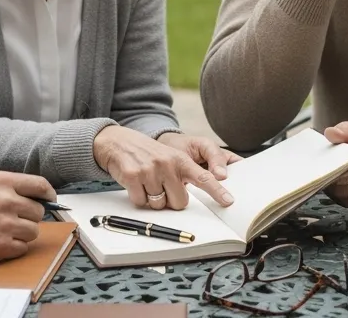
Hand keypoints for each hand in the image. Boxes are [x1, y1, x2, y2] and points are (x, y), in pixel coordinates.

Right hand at [0, 171, 52, 262]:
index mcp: (1, 182)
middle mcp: (6, 201)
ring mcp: (4, 224)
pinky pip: (22, 248)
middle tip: (14, 219)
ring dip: (23, 233)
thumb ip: (6, 186)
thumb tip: (31, 195)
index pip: (40, 185)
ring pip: (33, 232)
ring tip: (3, 231)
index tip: (49, 199)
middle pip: (38, 211)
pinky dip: (14, 248)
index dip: (48, 194)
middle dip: (29, 216)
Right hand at [93, 125, 235, 209]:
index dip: (217, 191)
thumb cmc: (148, 154)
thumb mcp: (170, 157)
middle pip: (179, 202)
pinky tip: (136, 184)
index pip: (203, 177)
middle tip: (162, 187)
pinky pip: (141, 203)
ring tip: (147, 182)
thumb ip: (184, 175)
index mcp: (180, 160)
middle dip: (171, 201)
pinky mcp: (132, 177)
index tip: (229, 201)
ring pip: (159, 205)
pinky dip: (138, 198)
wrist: (118, 142)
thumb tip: (191, 199)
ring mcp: (149, 170)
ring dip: (153, 200)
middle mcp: (167, 164)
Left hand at [322, 120, 347, 212]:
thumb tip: (330, 134)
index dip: (336, 165)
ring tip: (333, 172)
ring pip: (344, 193)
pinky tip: (343, 183)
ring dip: (334, 185)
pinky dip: (341, 193)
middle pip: (347, 180)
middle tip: (322, 166)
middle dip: (331, 173)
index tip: (322, 163)